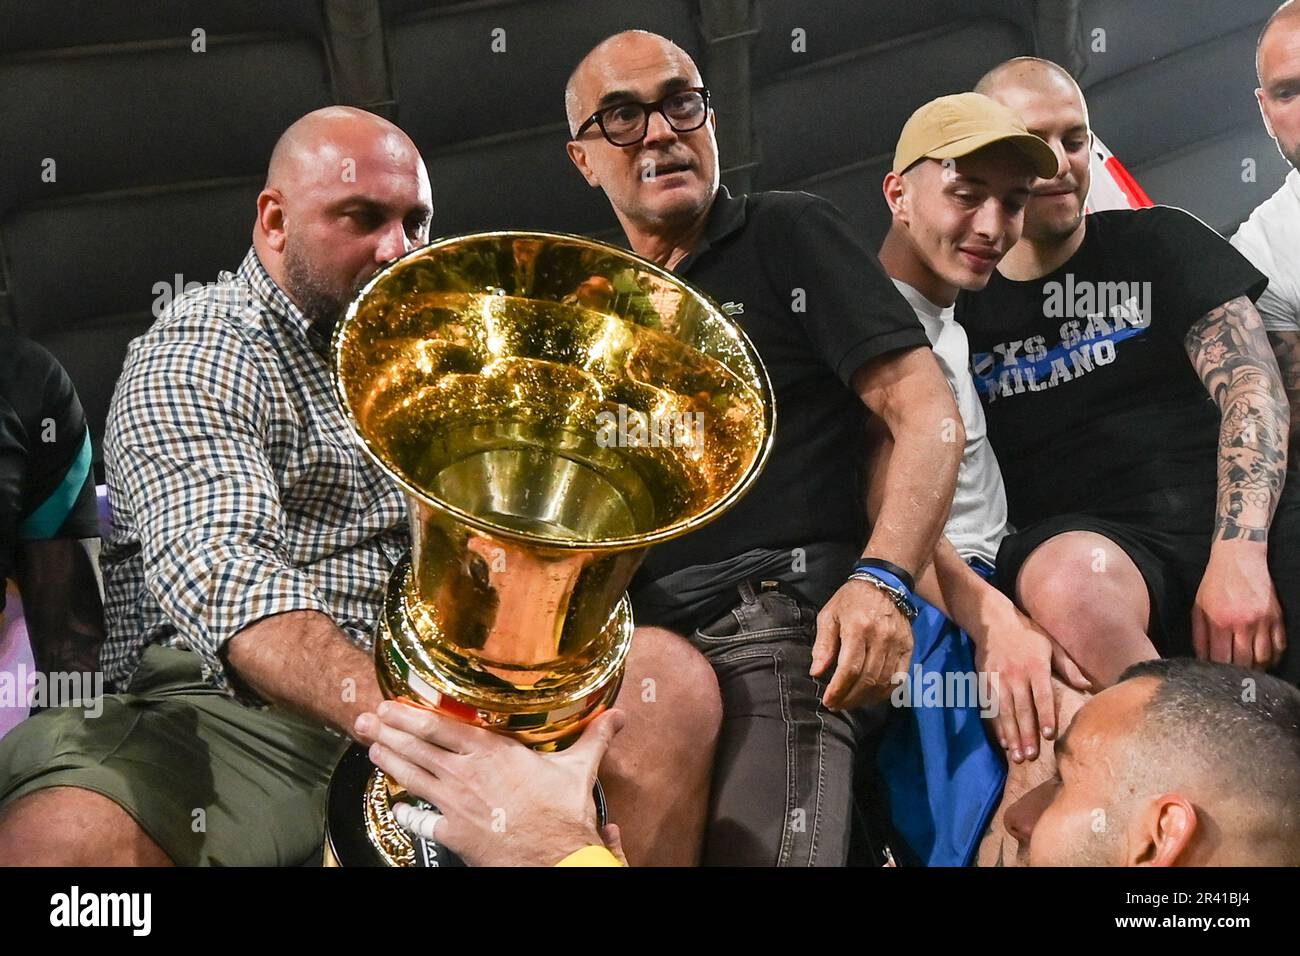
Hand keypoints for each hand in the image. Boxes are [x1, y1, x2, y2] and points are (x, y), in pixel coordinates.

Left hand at [355, 702, 624, 865]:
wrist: (555, 857)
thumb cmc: (563, 812)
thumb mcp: (578, 768)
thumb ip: (594, 738)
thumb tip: (619, 716)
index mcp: (492, 751)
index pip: (441, 726)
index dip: (411, 714)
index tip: (391, 704)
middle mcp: (467, 773)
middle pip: (418, 747)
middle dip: (387, 731)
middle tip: (365, 719)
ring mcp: (456, 804)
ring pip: (413, 777)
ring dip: (388, 761)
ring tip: (370, 748)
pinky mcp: (453, 833)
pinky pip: (422, 820)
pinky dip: (407, 811)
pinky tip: (396, 805)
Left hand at [812, 578, 911, 708]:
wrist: (884, 582)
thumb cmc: (851, 600)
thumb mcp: (829, 616)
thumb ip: (823, 645)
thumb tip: (817, 673)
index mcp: (858, 628)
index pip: (849, 669)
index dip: (839, 689)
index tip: (828, 700)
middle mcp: (881, 637)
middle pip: (867, 679)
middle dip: (849, 698)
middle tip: (836, 705)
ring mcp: (897, 643)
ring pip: (883, 682)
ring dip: (865, 699)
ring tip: (850, 702)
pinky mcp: (908, 647)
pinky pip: (899, 678)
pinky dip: (885, 693)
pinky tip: (871, 697)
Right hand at [973, 606, 1089, 762]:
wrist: (994, 621)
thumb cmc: (1028, 634)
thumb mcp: (1051, 645)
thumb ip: (1068, 667)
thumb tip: (1087, 687)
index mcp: (1036, 666)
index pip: (1042, 696)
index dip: (1044, 716)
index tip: (1048, 736)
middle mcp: (1016, 674)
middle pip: (1022, 708)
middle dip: (1026, 733)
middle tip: (1030, 756)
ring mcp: (998, 678)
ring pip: (1004, 711)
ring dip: (1011, 734)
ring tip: (1016, 755)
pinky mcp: (985, 680)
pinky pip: (990, 706)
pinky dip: (996, 725)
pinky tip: (1002, 740)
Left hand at [1193, 541, 1284, 669]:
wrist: (1239, 558)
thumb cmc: (1214, 584)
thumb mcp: (1198, 607)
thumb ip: (1199, 636)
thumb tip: (1201, 661)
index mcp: (1221, 621)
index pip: (1222, 659)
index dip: (1218, 672)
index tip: (1216, 677)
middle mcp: (1244, 623)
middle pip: (1245, 662)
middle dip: (1238, 674)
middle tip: (1233, 678)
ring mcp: (1264, 621)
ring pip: (1264, 658)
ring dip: (1257, 669)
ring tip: (1248, 671)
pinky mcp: (1277, 617)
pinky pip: (1280, 646)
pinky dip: (1273, 657)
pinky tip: (1264, 659)